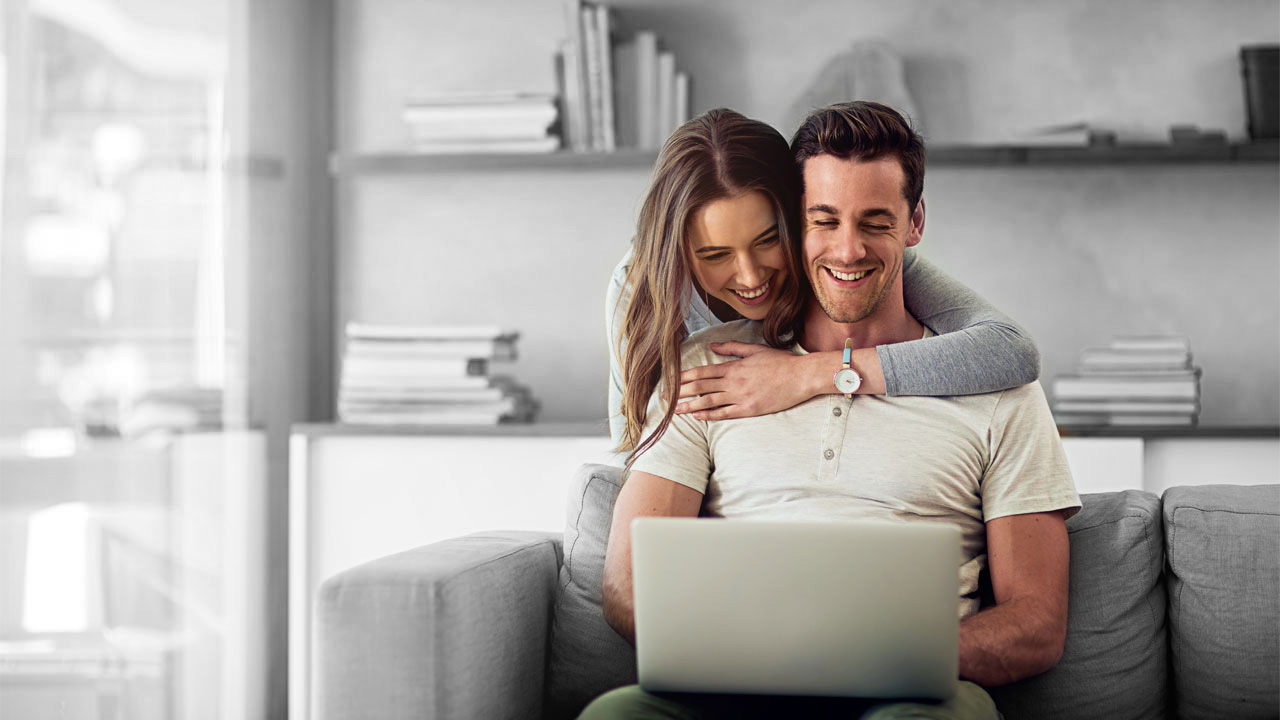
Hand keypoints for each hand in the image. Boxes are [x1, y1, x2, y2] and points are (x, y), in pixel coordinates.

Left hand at [675, 342, 818, 419]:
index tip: (669, 382)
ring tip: (674, 410)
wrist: (801, 376)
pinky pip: (725, 413)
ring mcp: (740, 396)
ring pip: (708, 401)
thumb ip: (731, 349)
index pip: (701, 372)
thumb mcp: (754, 350)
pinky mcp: (749, 409)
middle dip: (680, 392)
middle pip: (700, 387)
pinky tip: (696, 416)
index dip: (683, 378)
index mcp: (733, 367)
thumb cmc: (780, 362)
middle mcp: (733, 381)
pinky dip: (709, 415)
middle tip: (663, 399)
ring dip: (689, 405)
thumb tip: (712, 347)